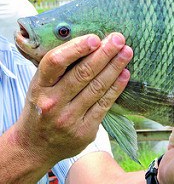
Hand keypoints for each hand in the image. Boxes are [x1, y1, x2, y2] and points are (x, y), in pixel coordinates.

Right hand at [12, 33, 132, 165]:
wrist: (35, 147)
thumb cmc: (41, 109)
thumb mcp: (41, 87)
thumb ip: (59, 69)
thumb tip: (89, 44)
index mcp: (39, 87)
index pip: (55, 62)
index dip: (76, 48)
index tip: (95, 38)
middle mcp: (52, 103)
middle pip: (83, 73)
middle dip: (104, 53)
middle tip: (119, 39)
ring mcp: (69, 118)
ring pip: (97, 87)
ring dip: (115, 67)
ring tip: (127, 52)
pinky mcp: (85, 130)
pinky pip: (104, 104)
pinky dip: (116, 87)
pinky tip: (125, 74)